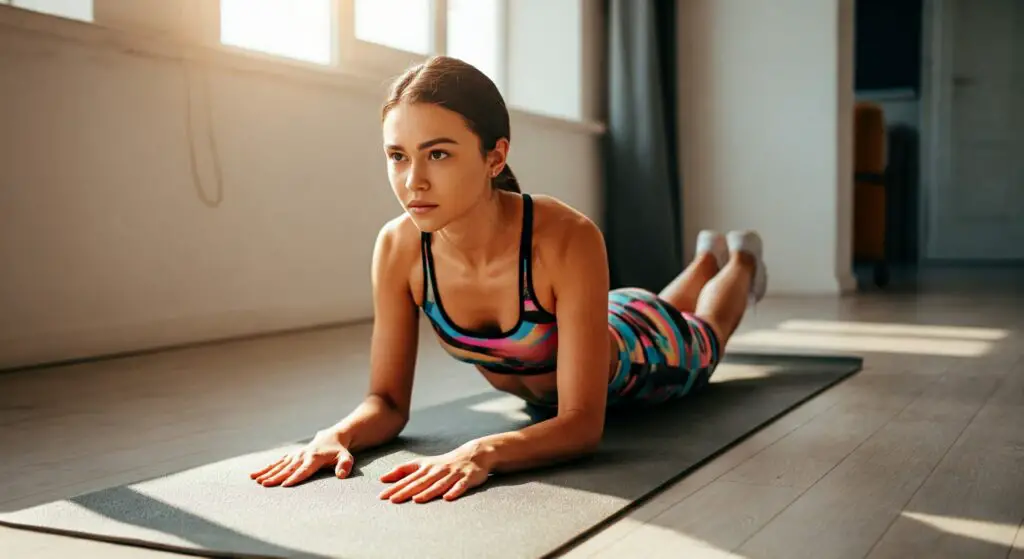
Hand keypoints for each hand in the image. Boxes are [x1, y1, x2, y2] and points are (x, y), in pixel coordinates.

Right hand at [249, 429, 353, 486]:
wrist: (331, 437)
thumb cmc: (339, 451)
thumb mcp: (346, 457)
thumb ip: (345, 465)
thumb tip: (341, 475)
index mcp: (315, 458)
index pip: (304, 470)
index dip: (295, 477)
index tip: (285, 485)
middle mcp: (302, 456)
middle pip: (288, 469)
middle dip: (276, 477)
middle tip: (264, 484)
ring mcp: (295, 455)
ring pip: (279, 465)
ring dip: (268, 472)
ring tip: (256, 480)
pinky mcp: (290, 456)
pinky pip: (277, 462)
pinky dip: (266, 468)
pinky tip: (255, 475)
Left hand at [378, 443, 492, 503]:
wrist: (473, 454)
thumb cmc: (444, 463)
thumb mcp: (423, 464)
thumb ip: (404, 470)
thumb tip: (382, 478)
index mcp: (426, 468)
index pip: (408, 479)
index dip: (395, 487)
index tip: (382, 496)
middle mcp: (438, 471)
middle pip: (420, 482)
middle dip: (406, 491)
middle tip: (392, 500)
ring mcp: (453, 474)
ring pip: (439, 484)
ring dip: (428, 492)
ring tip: (417, 499)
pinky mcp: (467, 478)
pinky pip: (460, 486)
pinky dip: (454, 491)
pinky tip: (448, 497)